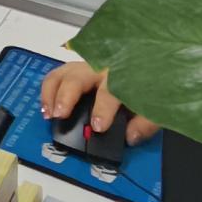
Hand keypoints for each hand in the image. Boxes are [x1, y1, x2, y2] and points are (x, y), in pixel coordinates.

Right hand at [39, 59, 159, 143]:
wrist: (151, 64)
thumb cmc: (149, 85)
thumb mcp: (155, 105)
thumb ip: (146, 122)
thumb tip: (130, 137)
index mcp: (122, 76)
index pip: (109, 91)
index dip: (102, 109)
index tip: (98, 126)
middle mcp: (101, 68)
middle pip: (78, 76)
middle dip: (67, 95)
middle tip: (60, 115)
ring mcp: (86, 66)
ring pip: (62, 73)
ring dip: (51, 93)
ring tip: (49, 114)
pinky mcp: (77, 69)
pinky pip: (57, 75)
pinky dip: (48, 90)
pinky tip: (47, 107)